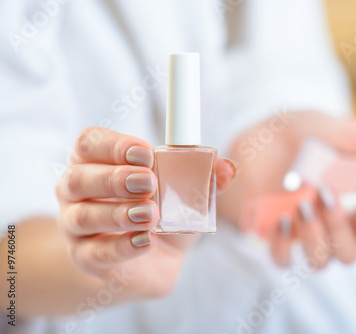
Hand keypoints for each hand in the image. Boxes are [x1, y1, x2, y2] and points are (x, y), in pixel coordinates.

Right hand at [56, 127, 235, 298]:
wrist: (150, 261)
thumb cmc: (161, 214)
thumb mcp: (184, 194)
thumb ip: (203, 179)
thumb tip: (228, 168)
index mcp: (97, 162)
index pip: (90, 143)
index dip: (114, 145)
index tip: (146, 152)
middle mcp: (77, 191)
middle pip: (79, 178)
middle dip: (116, 179)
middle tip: (149, 182)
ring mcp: (75, 226)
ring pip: (82, 217)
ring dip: (119, 214)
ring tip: (150, 214)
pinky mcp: (85, 257)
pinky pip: (95, 253)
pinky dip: (122, 247)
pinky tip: (145, 241)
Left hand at [218, 111, 355, 268]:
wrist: (267, 129)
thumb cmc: (313, 132)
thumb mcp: (353, 134)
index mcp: (355, 209)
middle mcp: (332, 227)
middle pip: (349, 255)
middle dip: (340, 229)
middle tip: (325, 193)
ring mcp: (302, 233)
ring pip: (319, 261)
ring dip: (314, 237)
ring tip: (302, 203)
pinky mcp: (272, 234)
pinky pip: (282, 259)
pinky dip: (283, 245)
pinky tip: (283, 218)